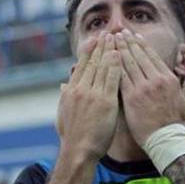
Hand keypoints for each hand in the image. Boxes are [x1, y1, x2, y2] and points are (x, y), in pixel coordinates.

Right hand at [57, 34, 122, 158]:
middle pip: (92, 62)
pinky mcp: (105, 102)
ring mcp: (93, 95)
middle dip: (100, 45)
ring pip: (102, 67)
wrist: (78, 151)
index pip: (81, 65)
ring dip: (109, 50)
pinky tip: (121, 54)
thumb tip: (63, 85)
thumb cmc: (72, 136)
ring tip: (116, 38)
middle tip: (107, 32)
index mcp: (70, 91)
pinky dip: (116, 65)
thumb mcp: (63, 114)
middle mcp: (80, 89)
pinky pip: (112, 79)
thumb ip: (65, 97)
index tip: (94, 39)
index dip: (88, 50)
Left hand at [117, 30, 184, 146]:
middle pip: (138, 56)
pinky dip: (113, 66)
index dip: (141, 44)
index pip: (152, 56)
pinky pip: (120, 78)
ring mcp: (142, 88)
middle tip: (119, 32)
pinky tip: (106, 59)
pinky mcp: (131, 98)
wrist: (166, 140)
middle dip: (128, 42)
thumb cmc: (177, 124)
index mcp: (168, 79)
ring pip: (128, 64)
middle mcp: (155, 80)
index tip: (134, 36)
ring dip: (119, 50)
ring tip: (112, 40)